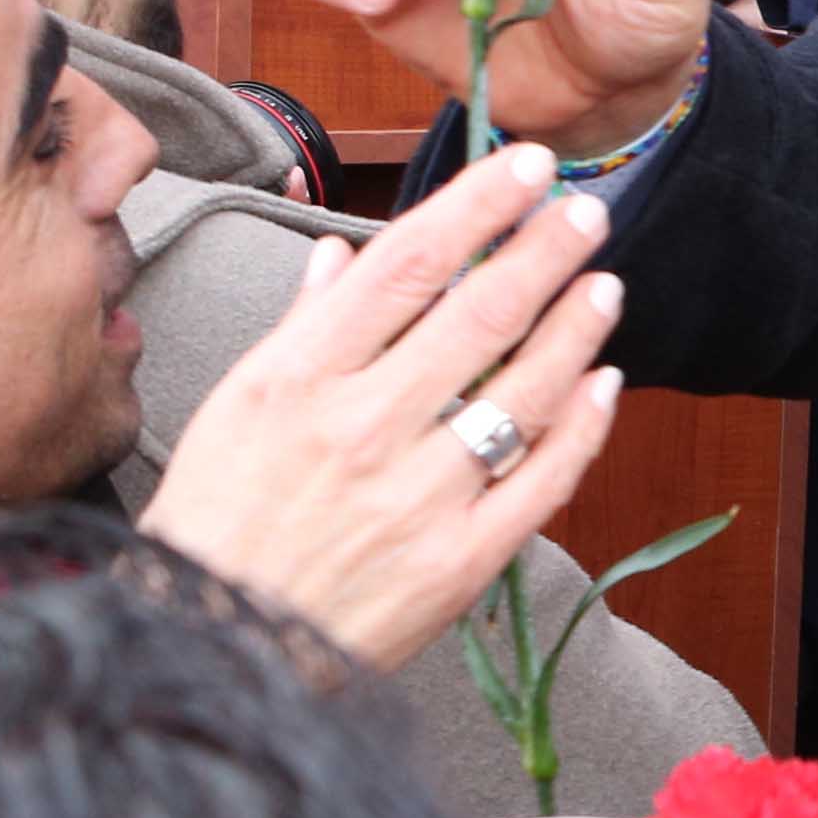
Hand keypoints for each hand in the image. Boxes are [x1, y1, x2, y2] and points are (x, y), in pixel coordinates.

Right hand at [137, 140, 629, 670]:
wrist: (215, 650)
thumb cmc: (217, 522)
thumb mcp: (233, 407)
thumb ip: (302, 326)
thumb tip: (345, 254)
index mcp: (297, 378)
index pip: (406, 265)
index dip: (476, 206)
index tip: (523, 167)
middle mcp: (361, 428)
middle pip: (478, 315)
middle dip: (544, 251)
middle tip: (585, 212)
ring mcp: (416, 497)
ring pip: (523, 392)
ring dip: (575, 329)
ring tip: (603, 285)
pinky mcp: (459, 561)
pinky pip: (541, 480)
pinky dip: (581, 425)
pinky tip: (602, 381)